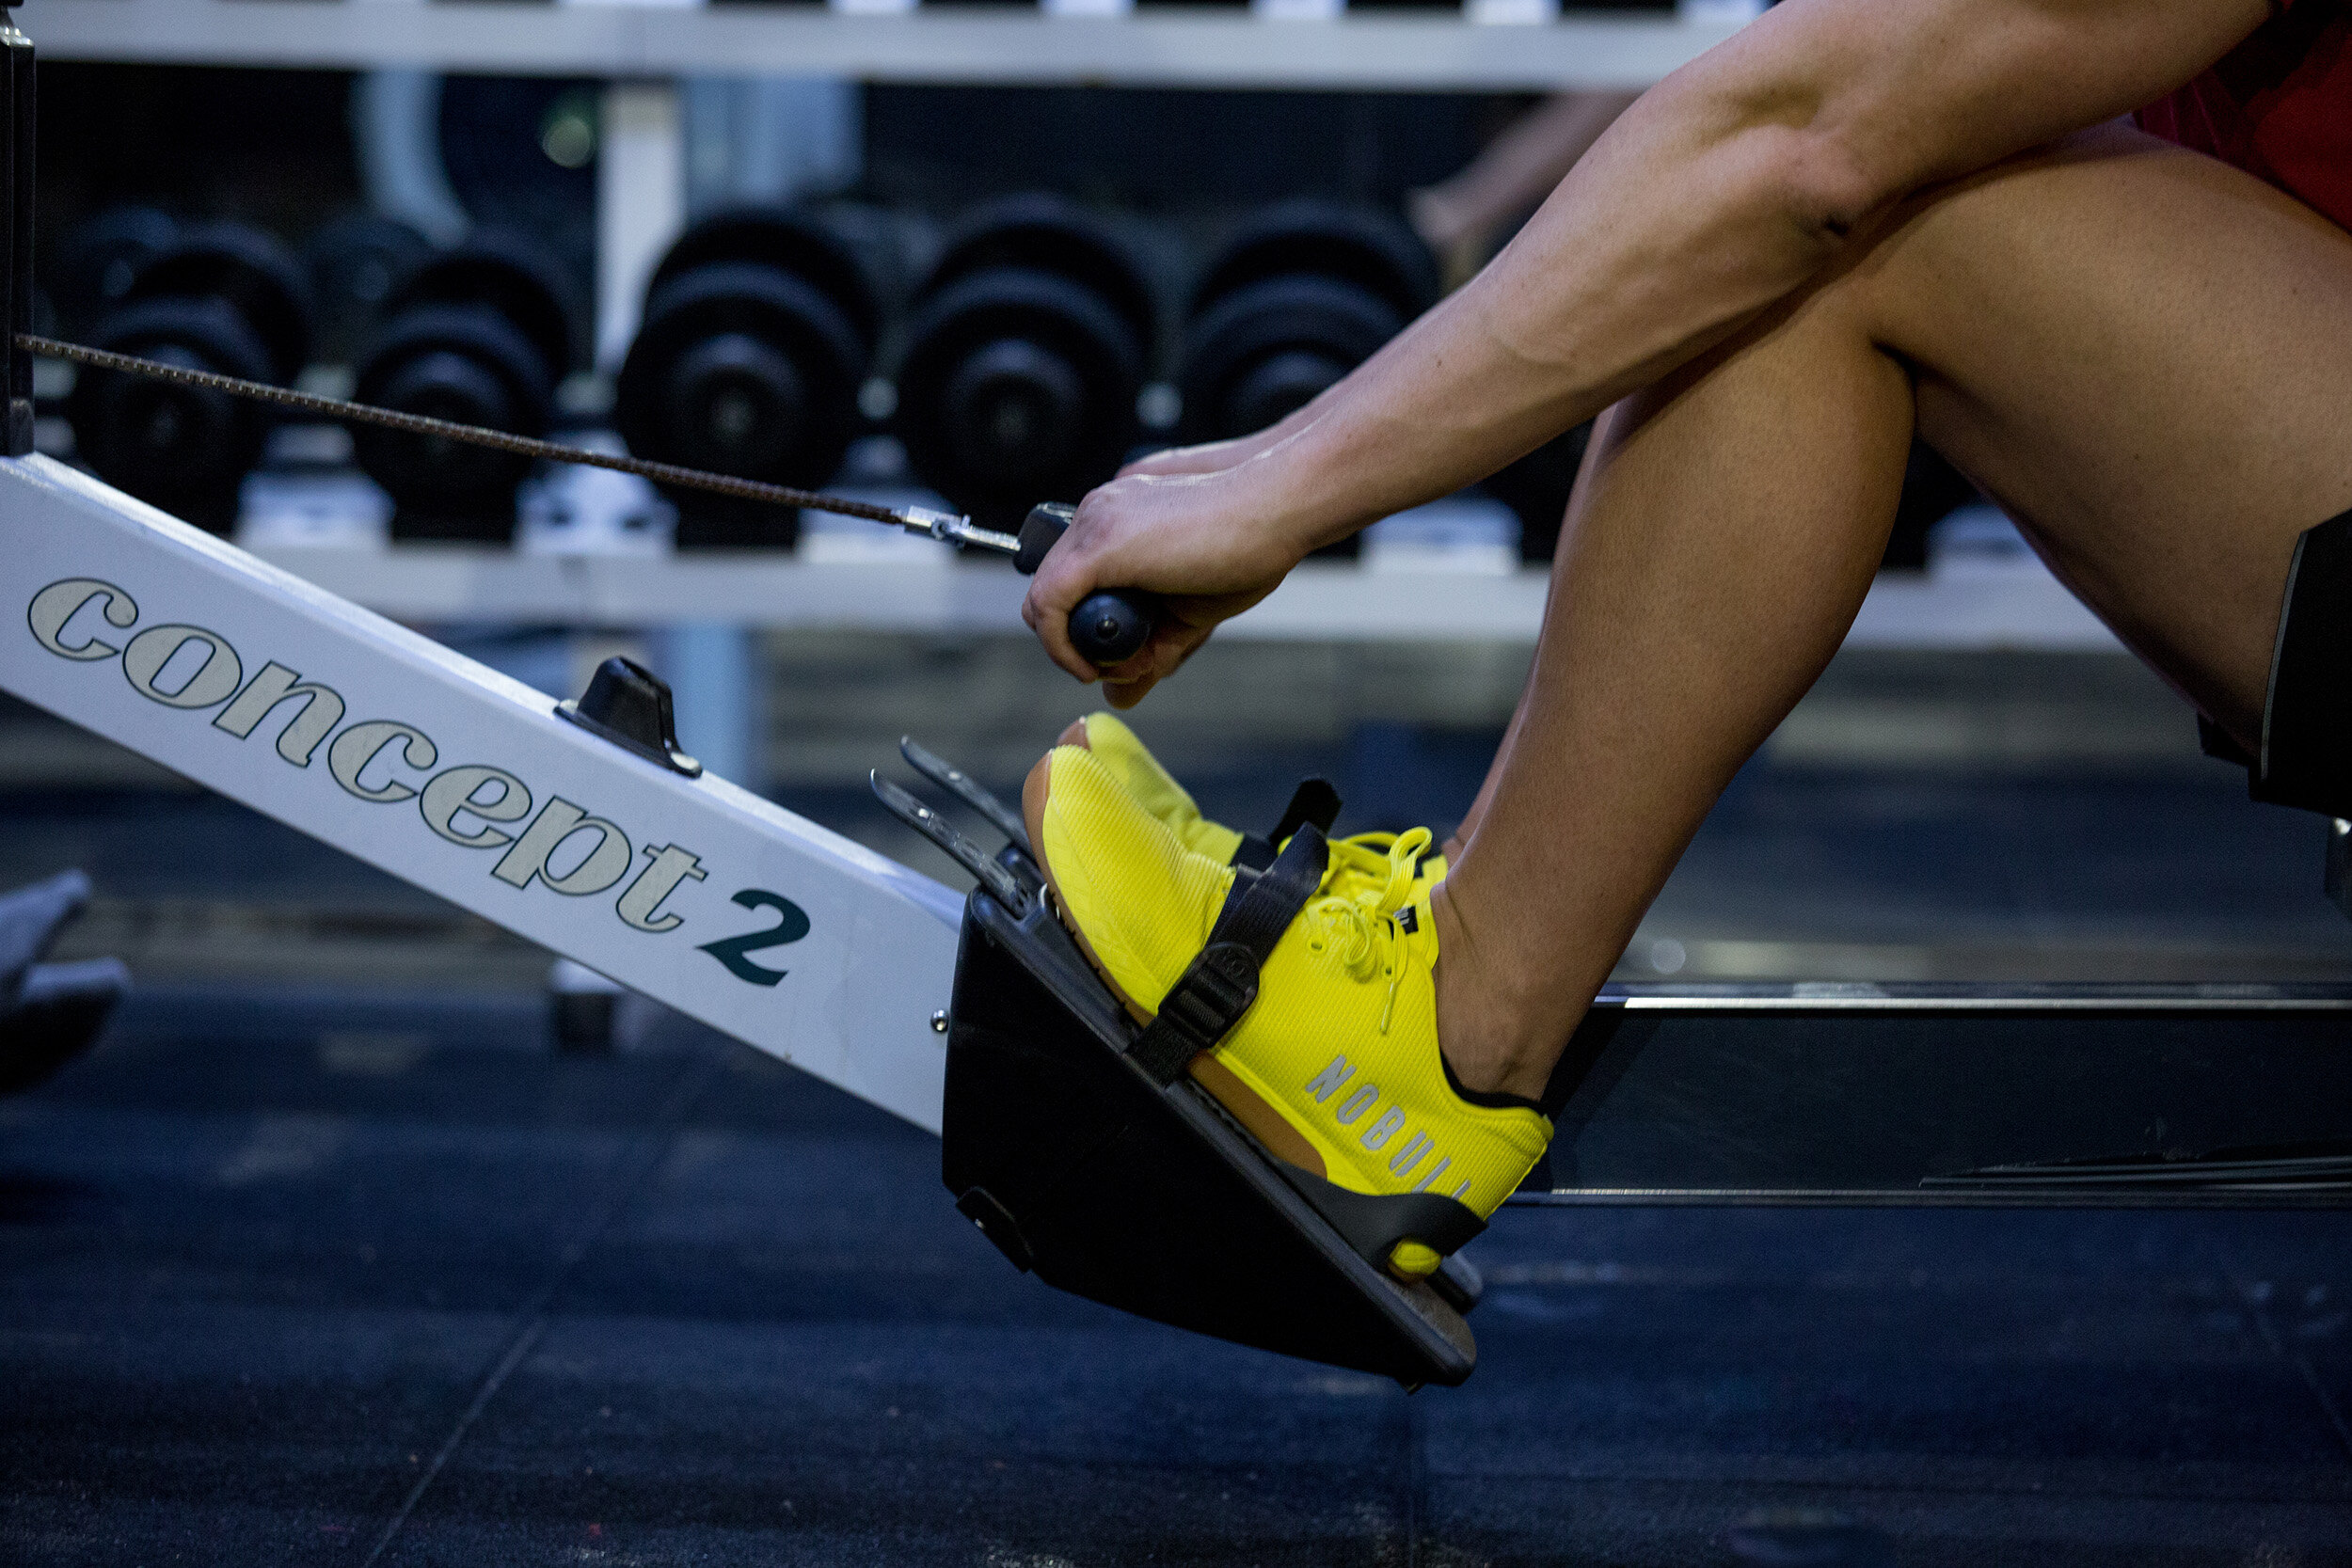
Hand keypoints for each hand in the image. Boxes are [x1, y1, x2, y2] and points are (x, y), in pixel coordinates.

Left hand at [1022, 465, 1309, 707]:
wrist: (1278, 508)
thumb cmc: (1247, 548)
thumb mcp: (1188, 615)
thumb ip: (1150, 651)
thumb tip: (1117, 695)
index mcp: (1113, 522)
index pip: (1067, 582)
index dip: (1082, 628)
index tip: (1121, 653)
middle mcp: (1096, 514)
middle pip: (1049, 593)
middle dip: (1076, 641)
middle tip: (1121, 662)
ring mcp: (1094, 524)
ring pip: (1044, 601)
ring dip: (1075, 648)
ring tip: (1129, 660)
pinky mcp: (1100, 544)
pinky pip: (1049, 604)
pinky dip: (1061, 644)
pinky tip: (1091, 665)